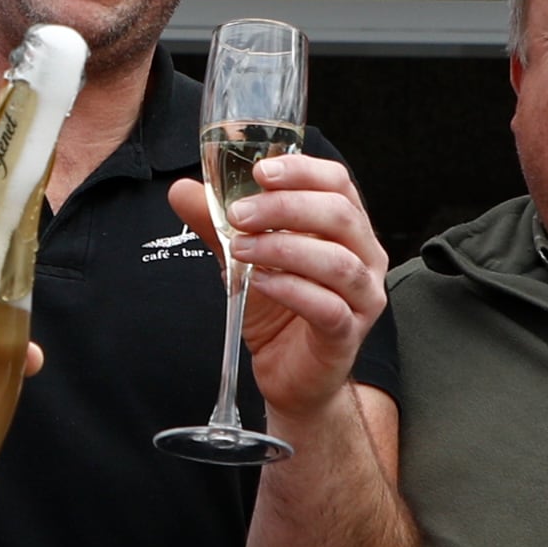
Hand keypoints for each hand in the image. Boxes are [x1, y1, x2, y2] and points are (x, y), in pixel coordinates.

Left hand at [169, 153, 387, 433]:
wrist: (290, 375)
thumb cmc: (278, 311)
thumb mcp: (243, 259)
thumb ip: (218, 224)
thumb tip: (183, 190)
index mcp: (346, 229)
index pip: (337, 183)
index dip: (301, 170)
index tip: (260, 171)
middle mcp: (365, 257)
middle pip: (339, 215)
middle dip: (285, 207)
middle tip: (239, 213)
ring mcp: (362, 297)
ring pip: (336, 261)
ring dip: (283, 248)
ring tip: (241, 248)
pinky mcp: (348, 334)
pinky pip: (327, 306)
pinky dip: (291, 289)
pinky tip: (260, 283)